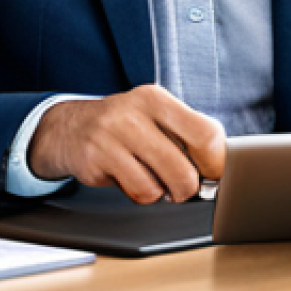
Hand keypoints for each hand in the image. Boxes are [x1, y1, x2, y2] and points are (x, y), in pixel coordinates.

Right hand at [27, 85, 225, 203]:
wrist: (68, 127)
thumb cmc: (124, 128)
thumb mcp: (154, 117)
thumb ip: (186, 135)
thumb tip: (222, 172)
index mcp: (154, 98)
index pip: (206, 134)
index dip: (215, 163)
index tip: (210, 173)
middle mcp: (132, 111)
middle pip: (185, 170)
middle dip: (187, 188)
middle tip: (178, 185)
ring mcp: (110, 134)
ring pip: (160, 187)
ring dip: (160, 192)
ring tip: (148, 176)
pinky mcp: (94, 157)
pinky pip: (136, 192)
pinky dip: (138, 193)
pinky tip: (126, 176)